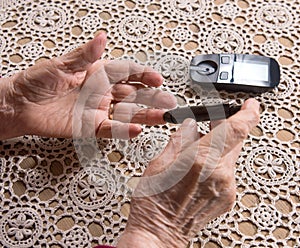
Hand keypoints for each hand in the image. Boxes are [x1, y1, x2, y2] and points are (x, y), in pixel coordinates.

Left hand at [0, 33, 176, 139]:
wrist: (20, 106)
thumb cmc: (37, 82)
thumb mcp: (61, 65)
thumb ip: (84, 55)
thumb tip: (101, 39)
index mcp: (97, 73)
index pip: (126, 72)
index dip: (143, 75)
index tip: (157, 78)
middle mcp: (101, 92)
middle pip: (133, 94)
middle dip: (152, 97)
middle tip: (167, 100)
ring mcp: (98, 109)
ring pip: (127, 113)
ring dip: (145, 115)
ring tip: (162, 116)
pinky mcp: (90, 126)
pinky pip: (111, 128)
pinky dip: (124, 130)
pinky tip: (136, 129)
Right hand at [118, 99, 259, 247]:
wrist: (159, 233)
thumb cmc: (154, 202)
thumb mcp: (159, 163)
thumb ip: (179, 140)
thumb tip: (190, 127)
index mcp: (200, 160)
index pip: (236, 130)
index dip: (248, 113)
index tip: (250, 105)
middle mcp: (219, 174)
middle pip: (236, 140)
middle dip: (226, 128)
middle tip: (211, 124)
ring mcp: (226, 188)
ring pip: (231, 156)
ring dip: (219, 147)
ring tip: (196, 149)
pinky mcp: (227, 198)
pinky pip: (228, 171)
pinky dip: (218, 163)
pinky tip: (200, 167)